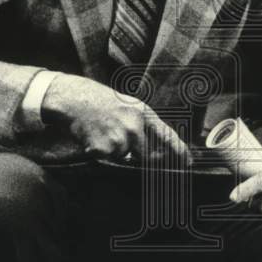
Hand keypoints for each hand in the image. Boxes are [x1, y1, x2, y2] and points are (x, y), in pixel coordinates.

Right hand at [41, 74, 191, 165]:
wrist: (74, 98)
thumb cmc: (101, 102)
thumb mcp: (129, 106)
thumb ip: (144, 125)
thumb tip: (159, 149)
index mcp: (143, 113)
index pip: (168, 136)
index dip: (180, 151)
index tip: (187, 163)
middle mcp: (134, 126)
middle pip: (148, 157)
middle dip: (142, 159)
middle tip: (128, 149)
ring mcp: (119, 139)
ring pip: (123, 158)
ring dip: (115, 152)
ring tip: (104, 133)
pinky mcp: (103, 149)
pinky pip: (107, 159)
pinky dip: (100, 152)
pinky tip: (94, 137)